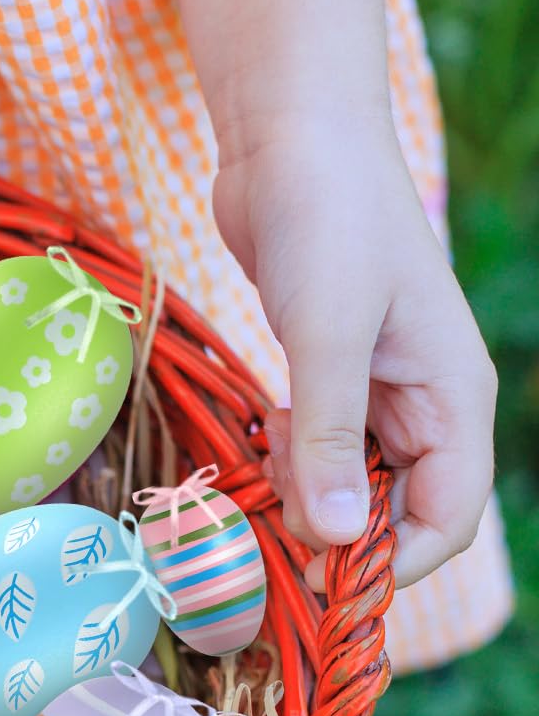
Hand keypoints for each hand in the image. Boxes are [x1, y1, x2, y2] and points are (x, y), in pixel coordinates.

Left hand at [213, 114, 495, 590]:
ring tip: (265, 469)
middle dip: (339, 533)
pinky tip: (263, 437)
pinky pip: (319, 449)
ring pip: (352, 484)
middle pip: (396, 511)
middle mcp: (423, 403)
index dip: (392, 563)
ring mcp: (377, 390)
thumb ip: (334, 437)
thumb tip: (339, 537)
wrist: (290, 138)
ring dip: (307, 497)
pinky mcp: (330, 375)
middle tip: (271, 526)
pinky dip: (290, 460)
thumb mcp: (327, 332)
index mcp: (452, 396)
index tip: (322, 577)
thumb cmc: (325, 219)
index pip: (448, 517)